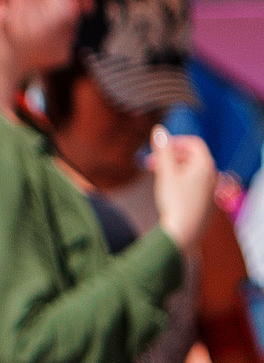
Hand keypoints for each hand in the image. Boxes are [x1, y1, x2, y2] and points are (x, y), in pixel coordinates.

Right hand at [152, 126, 217, 252]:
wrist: (182, 232)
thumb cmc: (175, 202)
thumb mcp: (165, 172)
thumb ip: (162, 150)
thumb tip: (158, 130)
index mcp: (204, 164)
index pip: (193, 143)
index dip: (175, 142)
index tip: (158, 148)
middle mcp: (211, 175)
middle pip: (192, 157)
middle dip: (171, 157)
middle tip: (151, 164)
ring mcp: (209, 190)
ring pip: (192, 172)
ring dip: (174, 170)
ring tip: (158, 178)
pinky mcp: (204, 203)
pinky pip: (193, 185)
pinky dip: (180, 182)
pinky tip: (167, 193)